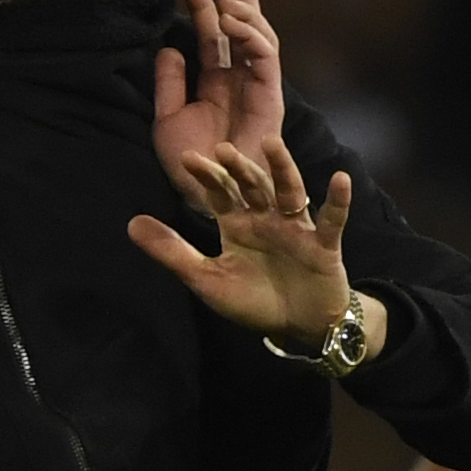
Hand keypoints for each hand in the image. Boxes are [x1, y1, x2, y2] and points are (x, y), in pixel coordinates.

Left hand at [128, 147, 384, 356]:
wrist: (298, 327)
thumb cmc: (253, 301)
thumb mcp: (206, 278)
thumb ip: (171, 251)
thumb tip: (130, 223)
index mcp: (236, 225)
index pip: (219, 194)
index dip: (206, 178)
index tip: (188, 159)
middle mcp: (265, 220)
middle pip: (252, 187)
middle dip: (238, 168)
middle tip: (223, 149)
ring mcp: (296, 229)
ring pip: (288, 192)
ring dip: (282, 168)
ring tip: (272, 144)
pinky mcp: (323, 244)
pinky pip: (331, 220)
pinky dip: (338, 201)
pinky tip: (340, 179)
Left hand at [152, 0, 288, 204]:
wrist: (207, 196)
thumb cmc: (189, 166)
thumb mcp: (168, 119)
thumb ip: (170, 84)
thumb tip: (170, 47)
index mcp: (216, 84)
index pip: (213, 37)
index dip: (205, 7)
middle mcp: (239, 80)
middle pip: (245, 27)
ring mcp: (257, 87)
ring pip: (259, 37)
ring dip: (245, 11)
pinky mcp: (271, 96)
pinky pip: (266, 57)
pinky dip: (251, 35)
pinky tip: (232, 21)